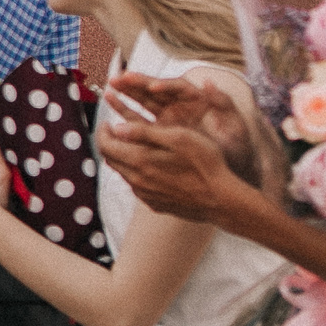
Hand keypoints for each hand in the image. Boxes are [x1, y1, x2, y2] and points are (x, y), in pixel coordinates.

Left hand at [100, 72, 265, 225]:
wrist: (222, 200)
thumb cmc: (204, 163)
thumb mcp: (178, 138)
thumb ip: (144, 132)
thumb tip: (117, 127)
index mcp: (139, 161)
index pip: (105, 145)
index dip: (103, 131)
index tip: (108, 122)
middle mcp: (137, 180)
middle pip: (110, 159)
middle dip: (109, 143)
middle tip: (116, 132)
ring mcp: (145, 194)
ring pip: (123, 173)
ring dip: (122, 158)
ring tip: (132, 146)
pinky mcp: (155, 204)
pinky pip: (136, 186)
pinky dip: (135, 172)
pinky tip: (148, 166)